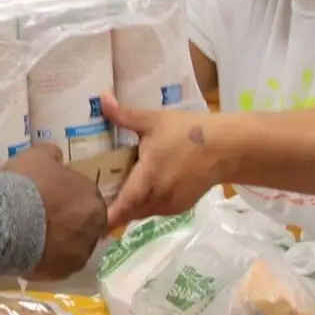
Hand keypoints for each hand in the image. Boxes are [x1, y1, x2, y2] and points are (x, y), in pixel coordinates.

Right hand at [1, 144, 107, 279]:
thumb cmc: (25, 184)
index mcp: (92, 197)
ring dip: (61, 242)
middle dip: (69, 222)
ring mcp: (80, 253)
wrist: (6, 220)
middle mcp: (93, 227)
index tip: (54, 199)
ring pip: (73, 247)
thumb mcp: (36, 156)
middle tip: (46, 219)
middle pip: (84, 225)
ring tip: (36, 238)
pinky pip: (58, 265)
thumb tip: (56, 155)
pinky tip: (31, 252)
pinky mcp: (63, 273)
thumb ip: (52, 154)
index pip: (87, 198)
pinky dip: (49, 259)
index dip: (70, 199)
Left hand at [102, 94, 228, 226]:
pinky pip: (156, 210)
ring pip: (141, 213)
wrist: (227, 148)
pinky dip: (146, 204)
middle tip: (93, 196)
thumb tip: (100, 98)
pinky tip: (141, 189)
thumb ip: (124, 115)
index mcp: (147, 180)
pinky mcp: (181, 207)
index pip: (119, 209)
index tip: (86, 213)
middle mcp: (157, 199)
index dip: (102, 216)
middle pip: (127, 213)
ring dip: (130, 206)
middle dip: (112, 208)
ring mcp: (170, 206)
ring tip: (114, 191)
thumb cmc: (188, 132)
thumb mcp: (153, 121)